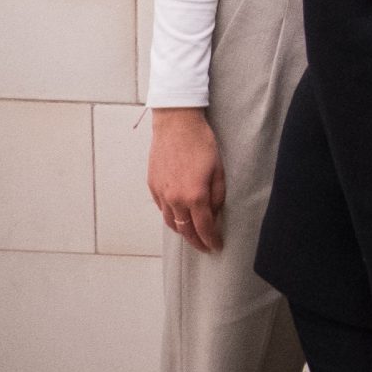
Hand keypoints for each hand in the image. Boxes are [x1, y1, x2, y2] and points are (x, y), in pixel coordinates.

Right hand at [147, 107, 226, 251]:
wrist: (176, 125)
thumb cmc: (202, 143)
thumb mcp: (219, 169)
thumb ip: (217, 195)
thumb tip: (214, 212)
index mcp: (195, 195)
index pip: (204, 227)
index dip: (211, 240)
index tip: (216, 247)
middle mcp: (175, 199)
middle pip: (185, 230)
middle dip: (196, 241)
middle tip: (205, 247)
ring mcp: (161, 193)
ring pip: (171, 222)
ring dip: (182, 231)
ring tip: (193, 235)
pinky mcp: (152, 186)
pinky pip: (162, 209)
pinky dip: (171, 217)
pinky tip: (179, 216)